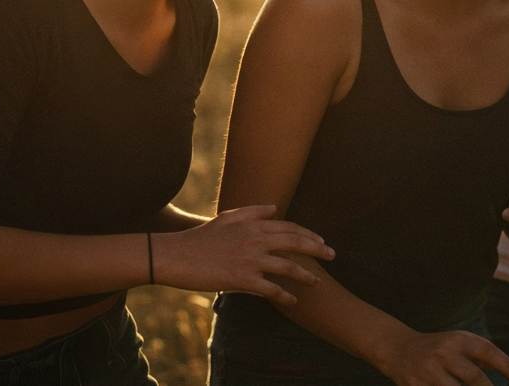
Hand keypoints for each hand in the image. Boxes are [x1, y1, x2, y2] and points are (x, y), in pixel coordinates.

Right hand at [151, 205, 333, 303]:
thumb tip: (274, 207)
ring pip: (287, 267)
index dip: (309, 234)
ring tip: (316, 282)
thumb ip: (252, 211)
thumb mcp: (226, 218)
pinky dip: (284, 295)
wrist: (175, 255)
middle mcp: (255, 240)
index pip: (289, 227)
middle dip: (318, 250)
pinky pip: (270, 289)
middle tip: (332, 256)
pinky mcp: (241, 279)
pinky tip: (293, 300)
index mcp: (253, 225)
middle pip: (295, 243)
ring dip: (305, 276)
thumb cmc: (200, 238)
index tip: (321, 241)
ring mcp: (249, 260)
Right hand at [375, 328, 508, 385]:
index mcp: (457, 339)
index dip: (507, 365)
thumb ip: (484, 357)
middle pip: (473, 377)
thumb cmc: (437, 349)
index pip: (487, 351)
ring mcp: (427, 370)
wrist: (397, 348)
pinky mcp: (414, 385)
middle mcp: (443, 352)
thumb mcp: (459, 344)